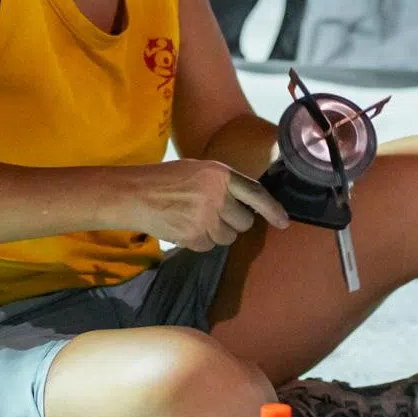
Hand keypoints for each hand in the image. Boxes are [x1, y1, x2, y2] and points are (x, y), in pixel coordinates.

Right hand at [120, 159, 288, 250]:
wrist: (134, 194)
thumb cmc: (165, 179)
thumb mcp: (198, 170)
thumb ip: (224, 184)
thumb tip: (248, 203)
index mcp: (220, 174)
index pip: (256, 194)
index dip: (273, 210)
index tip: (284, 223)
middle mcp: (217, 195)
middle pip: (244, 222)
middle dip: (234, 222)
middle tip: (215, 214)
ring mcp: (205, 218)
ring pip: (227, 237)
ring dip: (216, 233)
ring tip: (195, 219)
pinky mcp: (193, 236)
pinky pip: (209, 246)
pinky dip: (200, 242)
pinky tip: (185, 228)